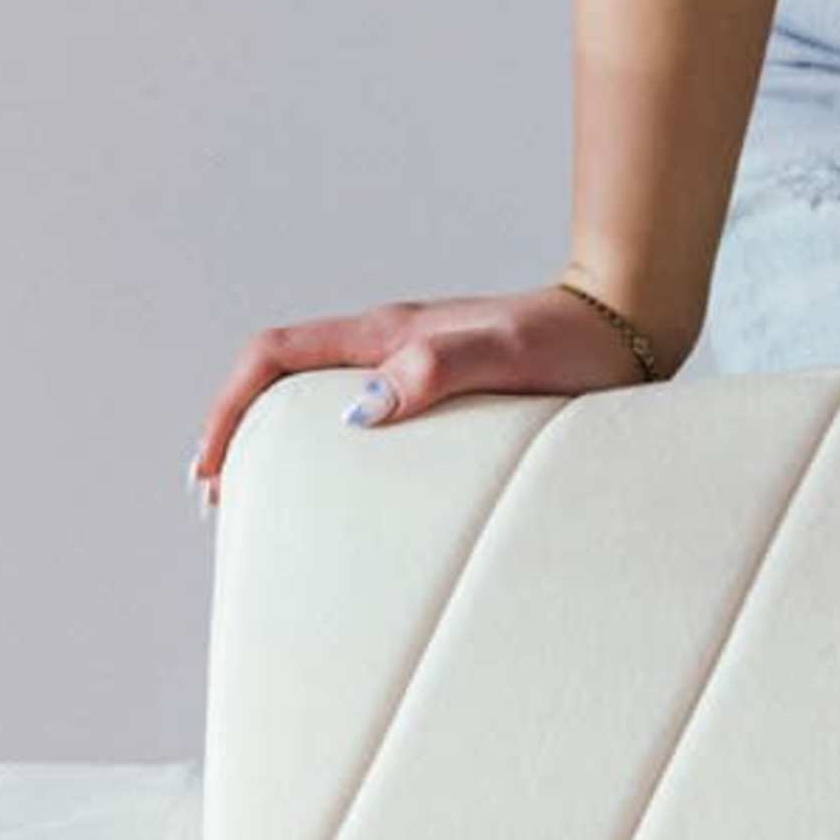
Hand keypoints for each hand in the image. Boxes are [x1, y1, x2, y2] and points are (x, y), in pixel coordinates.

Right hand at [186, 275, 686, 509]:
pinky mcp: (438, 394)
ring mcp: (411, 369)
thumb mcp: (506, 355)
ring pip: (317, 402)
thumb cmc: (572, 343)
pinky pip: (361, 420)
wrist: (626, 327)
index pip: (274, 355)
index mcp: (386, 334)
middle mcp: (389, 347)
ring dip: (280, 447)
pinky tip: (344, 500)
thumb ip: (437, 368)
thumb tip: (360, 410)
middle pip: (282, 381)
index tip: (212, 470)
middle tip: (223, 506)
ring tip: (265, 511)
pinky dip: (328, 454)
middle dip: (240, 435)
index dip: (230, 408)